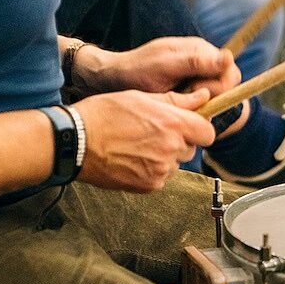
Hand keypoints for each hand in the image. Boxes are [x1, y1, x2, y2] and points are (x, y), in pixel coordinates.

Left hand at [74, 37, 240, 98]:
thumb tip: (228, 57)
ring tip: (176, 99)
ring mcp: (198, 78)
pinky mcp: (191, 93)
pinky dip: (192, 108)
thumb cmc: (137, 69)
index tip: (195, 90)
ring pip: (217, 98)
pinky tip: (176, 105)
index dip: (218, 85)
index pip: (230, 71)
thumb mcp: (165, 65)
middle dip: (209, 96)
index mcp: (200, 50)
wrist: (115, 79)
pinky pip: (204, 105)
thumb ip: (196, 62)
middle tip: (183, 95)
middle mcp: (203, 63)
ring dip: (199, 103)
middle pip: (227, 86)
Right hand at [74, 89, 216, 192]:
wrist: (77, 142)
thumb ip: (176, 101)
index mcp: (173, 123)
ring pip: (176, 164)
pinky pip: (161, 177)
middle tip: (153, 133)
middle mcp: (171, 148)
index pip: (208, 133)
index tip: (189, 127)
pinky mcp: (150, 185)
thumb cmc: (104, 114)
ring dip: (165, 157)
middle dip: (178, 142)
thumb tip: (202, 98)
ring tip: (138, 146)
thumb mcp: (140, 97)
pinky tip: (133, 159)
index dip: (199, 129)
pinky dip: (152, 171)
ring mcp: (161, 170)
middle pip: (190, 148)